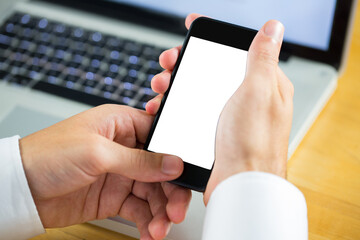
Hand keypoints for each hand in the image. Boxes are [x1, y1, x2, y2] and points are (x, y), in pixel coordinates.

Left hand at [20, 105, 190, 239]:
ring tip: (160, 227)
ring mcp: (120, 174)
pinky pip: (139, 210)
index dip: (175, 156)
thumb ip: (139, 161)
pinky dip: (147, 222)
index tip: (184, 176)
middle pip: (161, 169)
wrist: (20, 189)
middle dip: (171, 191)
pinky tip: (149, 231)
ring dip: (160, 211)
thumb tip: (173, 163)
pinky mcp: (114, 197)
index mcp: (121, 125)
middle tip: (176, 210)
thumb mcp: (98, 153)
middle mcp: (124, 148)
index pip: (160, 138)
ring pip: (153, 192)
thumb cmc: (48, 155)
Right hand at [147, 14, 292, 204]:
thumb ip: (263, 58)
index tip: (193, 26)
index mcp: (264, 85)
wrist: (240, 186)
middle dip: (186, 63)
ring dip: (176, 84)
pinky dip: (176, 106)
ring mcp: (230, 116)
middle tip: (169, 62)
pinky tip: (163, 107)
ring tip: (161, 85)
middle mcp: (248, 99)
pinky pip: (192, 111)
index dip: (214, 38)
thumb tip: (273, 28)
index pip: (238, 51)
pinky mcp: (215, 131)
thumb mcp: (258, 91)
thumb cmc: (254, 144)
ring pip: (199, 90)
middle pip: (213, 69)